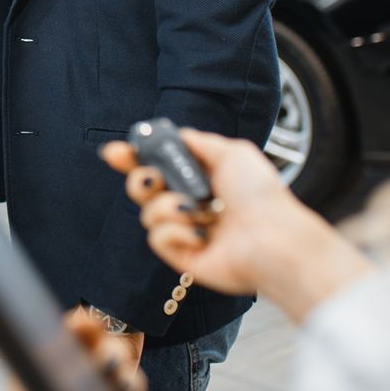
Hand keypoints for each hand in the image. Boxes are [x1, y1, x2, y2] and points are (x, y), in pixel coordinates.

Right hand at [100, 130, 373, 323]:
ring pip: (148, 213)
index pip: (157, 163)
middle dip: (140, 180)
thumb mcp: (233, 152)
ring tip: (200, 211)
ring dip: (169, 207)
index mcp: (201, 177)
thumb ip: (198, 142)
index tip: (116, 151)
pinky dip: (176, 231)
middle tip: (154, 180)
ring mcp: (185, 230)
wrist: (273, 238)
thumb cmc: (260, 195)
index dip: (133, 157)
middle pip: (143, 187)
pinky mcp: (182, 255)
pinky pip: (157, 238)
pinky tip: (201, 234)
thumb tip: (176, 135)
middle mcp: (191, 203)